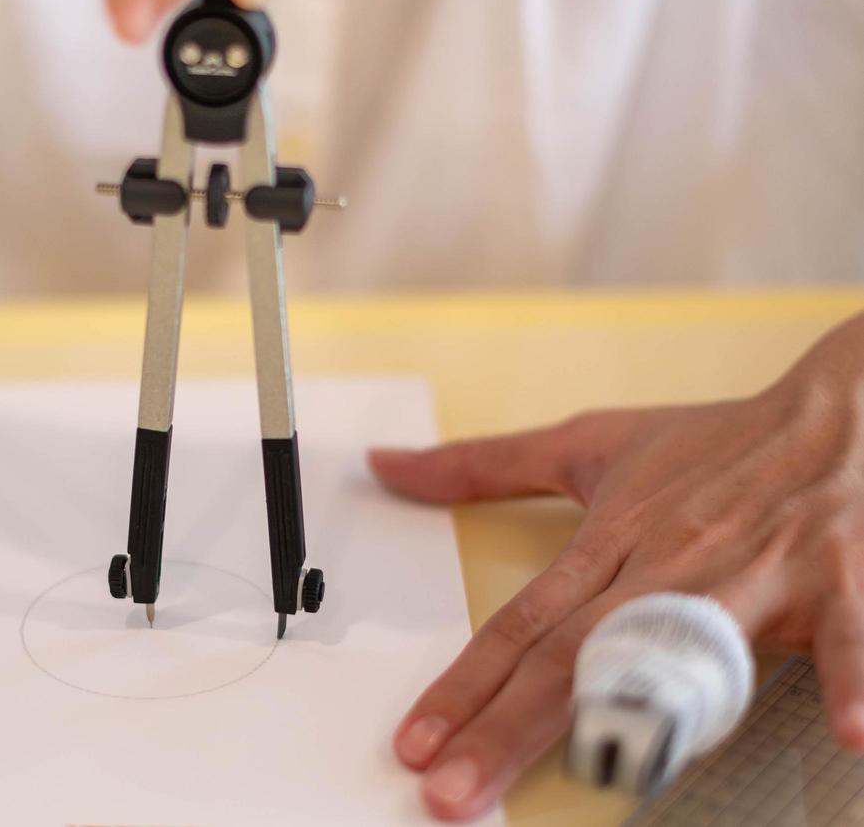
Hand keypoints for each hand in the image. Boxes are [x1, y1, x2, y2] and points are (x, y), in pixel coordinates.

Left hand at [368, 312, 863, 820]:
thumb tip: (384, 466)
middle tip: (450, 793)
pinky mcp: (837, 583)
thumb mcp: (590, 443)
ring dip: (643, 720)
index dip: (463, 687)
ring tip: (597, 780)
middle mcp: (669, 565)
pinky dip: (856, 682)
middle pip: (574, 656)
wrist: (837, 413)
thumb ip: (484, 464)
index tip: (414, 745)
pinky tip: (857, 738)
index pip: (520, 626)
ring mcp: (752, 576)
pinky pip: (850, 639)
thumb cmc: (715, 442)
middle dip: (507, 729)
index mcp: (614, 541)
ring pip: (687, 652)